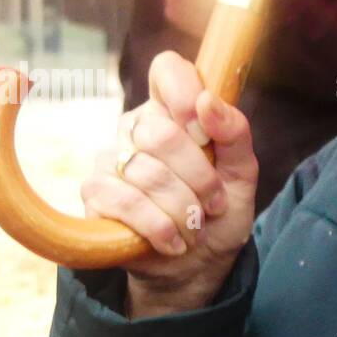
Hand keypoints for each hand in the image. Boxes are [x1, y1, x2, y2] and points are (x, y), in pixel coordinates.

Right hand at [80, 51, 258, 318]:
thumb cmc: (217, 214)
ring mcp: (111, 159)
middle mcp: (137, 128)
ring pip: (147, 173)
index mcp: (173, 112)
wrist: (196, 267)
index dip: (185, 93)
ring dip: (184, 210)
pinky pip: (125, 202)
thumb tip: (209, 102)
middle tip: (214, 204)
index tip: (203, 130)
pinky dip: (160, 227)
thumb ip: (235, 135)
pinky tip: (174, 241)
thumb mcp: (241, 175)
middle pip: (160, 132)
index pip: (168, 70)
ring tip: (195, 227)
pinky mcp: (95, 194)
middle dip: (199, 177)